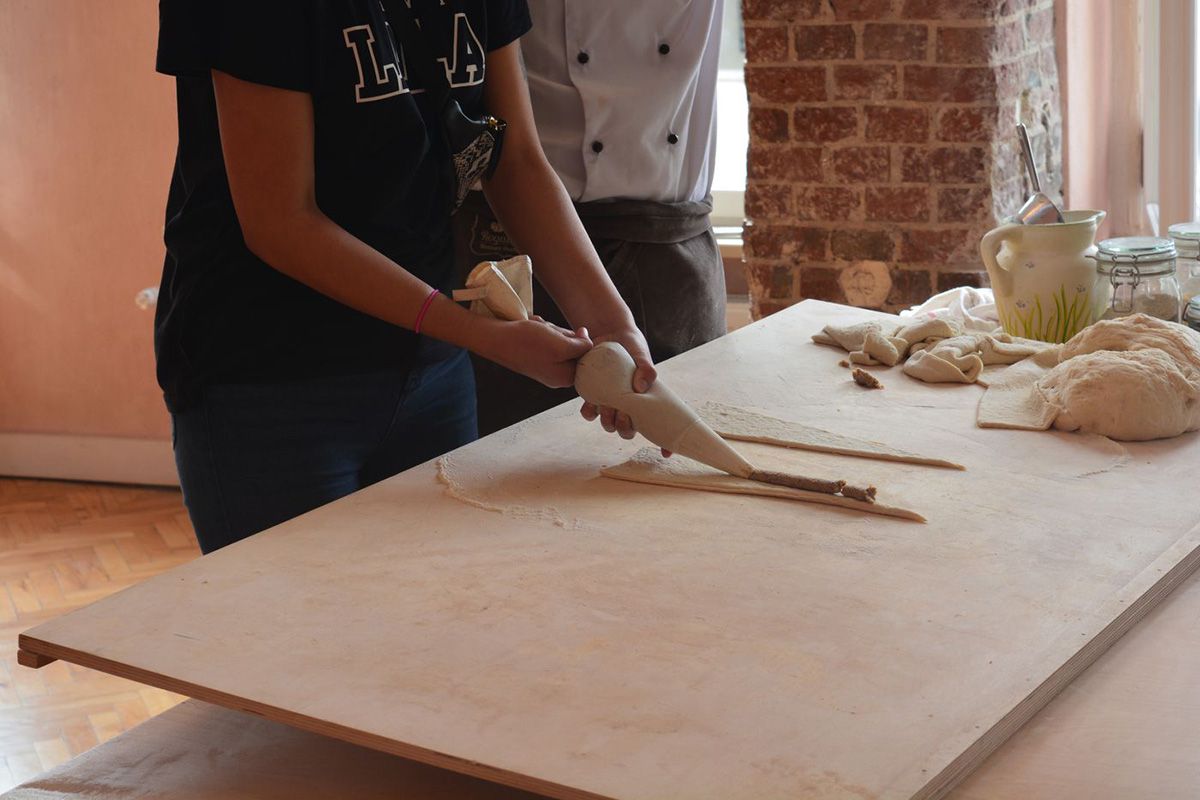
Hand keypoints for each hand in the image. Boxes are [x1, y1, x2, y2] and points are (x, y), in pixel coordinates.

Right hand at [476, 316, 592, 387]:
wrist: (497, 338)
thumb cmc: (528, 343)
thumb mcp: (562, 345)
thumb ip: (582, 347)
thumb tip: (591, 343)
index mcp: (566, 378)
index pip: (588, 358)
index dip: (580, 342)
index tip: (565, 338)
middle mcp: (558, 375)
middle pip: (575, 348)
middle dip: (563, 335)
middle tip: (547, 334)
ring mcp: (547, 364)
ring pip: (562, 340)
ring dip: (552, 330)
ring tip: (538, 331)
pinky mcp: (538, 354)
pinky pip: (549, 337)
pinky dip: (543, 329)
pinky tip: (533, 329)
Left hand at [578, 327, 661, 445]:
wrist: (608, 334)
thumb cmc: (631, 347)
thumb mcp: (641, 355)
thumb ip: (646, 368)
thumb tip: (642, 386)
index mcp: (644, 403)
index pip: (658, 427)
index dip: (664, 444)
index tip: (666, 453)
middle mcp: (628, 406)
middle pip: (628, 431)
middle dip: (625, 428)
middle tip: (624, 414)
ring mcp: (610, 402)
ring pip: (609, 425)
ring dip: (608, 421)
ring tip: (608, 407)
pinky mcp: (593, 396)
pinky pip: (590, 413)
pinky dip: (590, 411)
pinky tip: (591, 404)